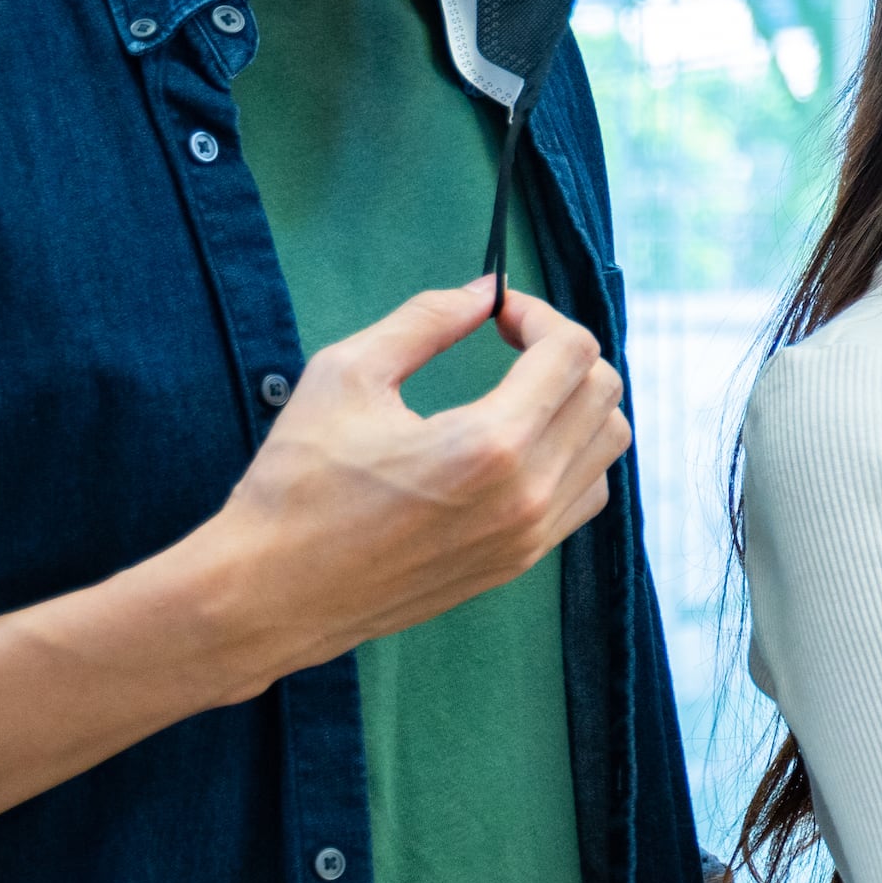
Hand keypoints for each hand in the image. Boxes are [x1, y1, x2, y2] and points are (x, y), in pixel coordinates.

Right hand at [193, 278, 629, 687]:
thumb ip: (426, 320)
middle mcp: (529, 495)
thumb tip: (486, 289)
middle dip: (564, 351)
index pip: (571, 354)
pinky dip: (573, 454)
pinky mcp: (520, 562)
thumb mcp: (346, 374)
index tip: (500, 313)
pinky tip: (521, 441)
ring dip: (577, 402)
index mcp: (491, 444)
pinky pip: (586, 493)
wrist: (273, 593)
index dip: (541, 315)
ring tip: (521, 388)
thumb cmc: (297, 482)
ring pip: (608, 446)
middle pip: (604, 394)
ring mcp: (531, 536)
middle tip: (511, 342)